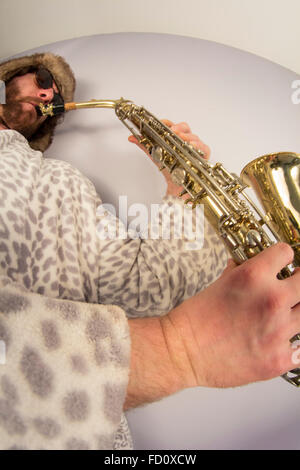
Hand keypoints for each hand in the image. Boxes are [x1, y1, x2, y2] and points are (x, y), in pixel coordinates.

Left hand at [128, 119, 209, 197]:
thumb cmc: (169, 168)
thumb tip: (132, 138)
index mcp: (176, 137)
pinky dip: (198, 146)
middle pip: (185, 128)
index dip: (167, 123)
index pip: (173, 126)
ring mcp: (195, 147)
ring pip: (194, 137)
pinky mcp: (203, 156)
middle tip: (172, 130)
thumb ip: (145, 145)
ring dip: (187, 136)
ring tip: (180, 138)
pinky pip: (204, 148)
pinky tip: (191, 147)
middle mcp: (186, 140)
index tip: (161, 123)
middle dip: (178, 128)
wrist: (176, 186)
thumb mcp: (156, 155)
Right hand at [165, 243, 299, 387]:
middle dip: (298, 281)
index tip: (283, 262)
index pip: (286, 253)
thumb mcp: (217, 284)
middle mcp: (271, 300)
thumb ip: (238, 273)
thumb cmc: (194, 320)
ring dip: (295, 312)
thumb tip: (245, 264)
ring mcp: (278, 331)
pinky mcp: (279, 358)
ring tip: (283, 315)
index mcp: (253, 277)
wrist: (182, 352)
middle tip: (291, 286)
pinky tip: (278, 339)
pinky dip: (291, 343)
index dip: (283, 256)